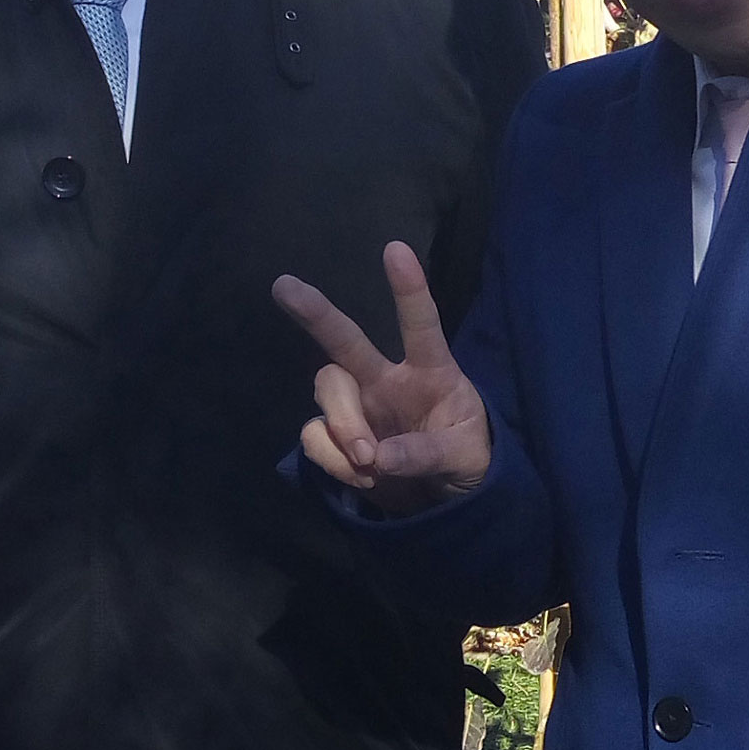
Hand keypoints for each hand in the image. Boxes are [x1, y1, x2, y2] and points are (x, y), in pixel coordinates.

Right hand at [274, 243, 491, 513]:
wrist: (441, 500)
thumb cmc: (463, 459)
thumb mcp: (464, 457)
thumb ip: (427, 454)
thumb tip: (381, 457)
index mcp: (429, 373)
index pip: (420, 326)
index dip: (409, 290)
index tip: (395, 249)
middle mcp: (385, 379)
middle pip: (344, 341)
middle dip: (315, 311)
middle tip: (284, 286)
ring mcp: (357, 406)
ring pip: (326, 390)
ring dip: (344, 425)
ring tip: (370, 462)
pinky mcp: (335, 438)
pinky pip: (315, 437)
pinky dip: (333, 461)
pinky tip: (360, 477)